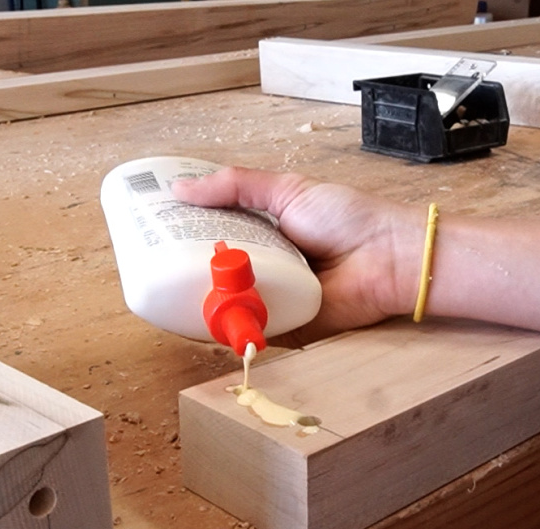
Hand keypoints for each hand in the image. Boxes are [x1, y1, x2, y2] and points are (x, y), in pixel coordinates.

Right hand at [173, 166, 423, 346]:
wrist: (388, 258)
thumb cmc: (348, 219)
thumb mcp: (287, 190)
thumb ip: (235, 186)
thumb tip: (181, 187)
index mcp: (264, 235)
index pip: (215, 237)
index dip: (185, 237)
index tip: (153, 233)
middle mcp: (265, 268)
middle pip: (214, 273)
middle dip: (183, 272)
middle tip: (151, 266)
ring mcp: (272, 299)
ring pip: (225, 304)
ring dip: (198, 302)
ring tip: (165, 293)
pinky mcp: (283, 329)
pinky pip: (247, 331)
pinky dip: (224, 328)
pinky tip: (197, 321)